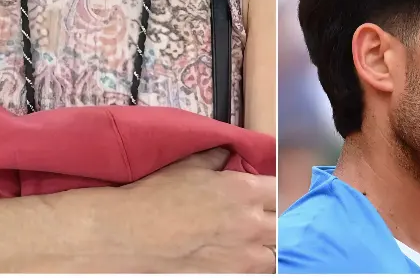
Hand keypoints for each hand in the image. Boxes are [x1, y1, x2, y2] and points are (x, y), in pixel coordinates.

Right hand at [121, 148, 275, 272]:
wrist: (134, 235)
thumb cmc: (159, 196)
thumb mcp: (189, 165)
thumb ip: (216, 158)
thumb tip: (227, 154)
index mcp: (244, 191)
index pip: (281, 188)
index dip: (280, 189)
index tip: (274, 191)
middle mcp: (252, 224)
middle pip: (285, 223)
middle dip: (279, 218)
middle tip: (268, 217)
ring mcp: (245, 256)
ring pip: (277, 254)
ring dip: (270, 246)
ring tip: (257, 242)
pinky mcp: (233, 277)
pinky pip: (259, 273)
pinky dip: (255, 265)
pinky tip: (243, 258)